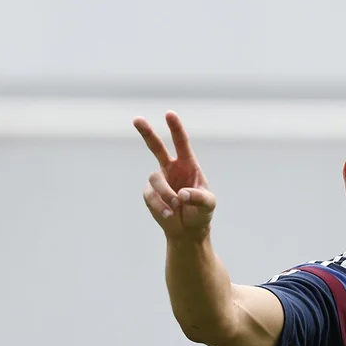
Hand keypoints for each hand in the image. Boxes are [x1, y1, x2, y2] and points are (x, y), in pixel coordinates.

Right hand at [135, 111, 215, 239]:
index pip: (181, 143)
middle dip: (147, 133)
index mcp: (189, 165)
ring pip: (155, 179)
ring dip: (166, 194)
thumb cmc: (201, 213)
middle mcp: (172, 169)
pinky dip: (160, 206)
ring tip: (176, 207)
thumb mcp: (208, 204)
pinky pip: (150, 196)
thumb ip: (200, 198)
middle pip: (156, 147)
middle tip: (137, 119)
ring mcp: (159, 180)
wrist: (188, 230)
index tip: (169, 114)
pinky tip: (169, 215)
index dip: (176, 129)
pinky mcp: (149, 194)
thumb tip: (181, 194)